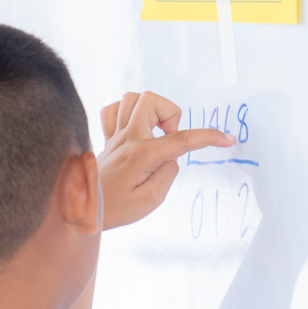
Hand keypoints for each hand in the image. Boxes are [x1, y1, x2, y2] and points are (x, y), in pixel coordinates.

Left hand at [97, 92, 232, 229]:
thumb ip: (167, 174)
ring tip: (156, 131)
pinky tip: (135, 129)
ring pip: (132, 98)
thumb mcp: (150, 200)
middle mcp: (127, 139)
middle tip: (171, 138)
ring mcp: (114, 136)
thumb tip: (170, 157)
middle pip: (151, 100)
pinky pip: (113, 110)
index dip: (208, 136)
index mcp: (142, 155)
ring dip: (151, 110)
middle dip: (171, 114)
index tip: (225, 139)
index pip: (182, 139)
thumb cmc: (115, 209)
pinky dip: (126, 113)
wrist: (82, 209)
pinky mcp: (106, 139)